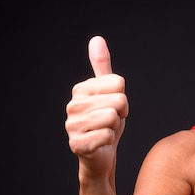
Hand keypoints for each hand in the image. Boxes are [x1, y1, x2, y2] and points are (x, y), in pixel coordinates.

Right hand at [65, 36, 128, 176]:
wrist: (100, 155)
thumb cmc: (106, 122)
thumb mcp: (108, 91)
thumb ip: (102, 66)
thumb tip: (96, 39)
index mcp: (80, 89)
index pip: (119, 83)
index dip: (122, 98)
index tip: (112, 107)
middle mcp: (73, 105)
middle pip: (118, 100)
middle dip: (121, 113)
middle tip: (111, 122)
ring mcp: (72, 125)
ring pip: (112, 117)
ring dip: (115, 128)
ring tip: (105, 131)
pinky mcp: (77, 144)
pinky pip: (107, 136)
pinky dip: (109, 141)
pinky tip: (101, 143)